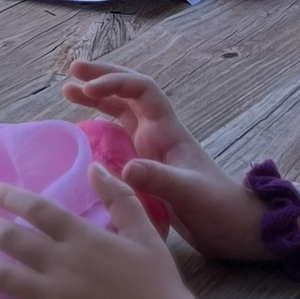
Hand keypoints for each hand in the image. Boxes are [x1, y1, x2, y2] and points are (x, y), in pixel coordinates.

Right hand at [63, 60, 265, 257]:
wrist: (232, 228)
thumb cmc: (216, 207)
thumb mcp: (189, 193)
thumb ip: (160, 180)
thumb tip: (127, 169)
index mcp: (168, 130)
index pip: (141, 89)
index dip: (115, 82)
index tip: (87, 88)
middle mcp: (157, 132)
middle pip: (128, 92)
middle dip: (101, 77)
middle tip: (71, 70)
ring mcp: (150, 148)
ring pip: (121, 111)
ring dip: (97, 98)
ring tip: (67, 90)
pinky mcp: (144, 166)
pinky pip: (117, 137)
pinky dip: (99, 127)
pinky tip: (82, 131)